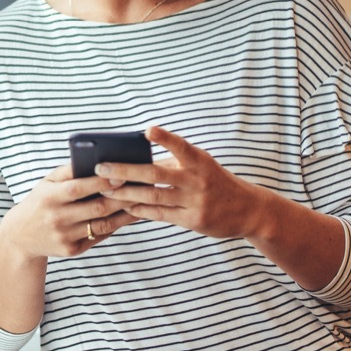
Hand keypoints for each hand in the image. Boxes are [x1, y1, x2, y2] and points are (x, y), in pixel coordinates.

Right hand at [0, 162, 139, 259]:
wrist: (21, 236)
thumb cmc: (40, 201)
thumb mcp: (47, 183)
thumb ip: (69, 171)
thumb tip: (98, 160)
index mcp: (49, 197)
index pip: (78, 188)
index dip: (101, 182)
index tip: (121, 174)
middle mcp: (57, 218)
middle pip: (97, 208)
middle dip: (122, 197)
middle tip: (142, 187)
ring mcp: (65, 237)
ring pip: (103, 225)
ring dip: (126, 214)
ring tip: (142, 201)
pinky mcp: (72, 250)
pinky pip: (99, 236)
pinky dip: (116, 226)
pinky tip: (129, 216)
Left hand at [99, 126, 270, 239]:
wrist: (248, 210)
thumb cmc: (215, 182)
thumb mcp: (202, 165)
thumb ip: (175, 162)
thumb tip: (136, 159)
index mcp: (199, 161)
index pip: (180, 146)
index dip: (165, 138)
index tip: (148, 130)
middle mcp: (197, 180)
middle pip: (155, 174)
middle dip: (125, 170)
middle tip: (101, 167)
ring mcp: (195, 201)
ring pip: (153, 196)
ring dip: (125, 193)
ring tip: (104, 189)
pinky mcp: (193, 220)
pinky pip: (160, 214)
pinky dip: (140, 209)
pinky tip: (124, 205)